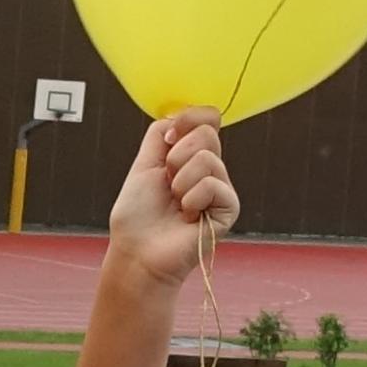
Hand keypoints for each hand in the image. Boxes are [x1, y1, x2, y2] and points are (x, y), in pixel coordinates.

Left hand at [103, 111, 238, 292]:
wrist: (138, 251)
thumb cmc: (138, 215)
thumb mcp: (143, 164)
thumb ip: (160, 134)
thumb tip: (179, 115)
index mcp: (191, 157)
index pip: (207, 119)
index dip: (189, 119)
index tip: (168, 138)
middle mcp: (210, 170)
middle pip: (207, 133)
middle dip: (176, 156)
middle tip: (167, 182)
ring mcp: (220, 189)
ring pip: (208, 158)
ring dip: (180, 181)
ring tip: (175, 202)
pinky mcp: (228, 209)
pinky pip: (213, 184)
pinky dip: (192, 198)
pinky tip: (187, 216)